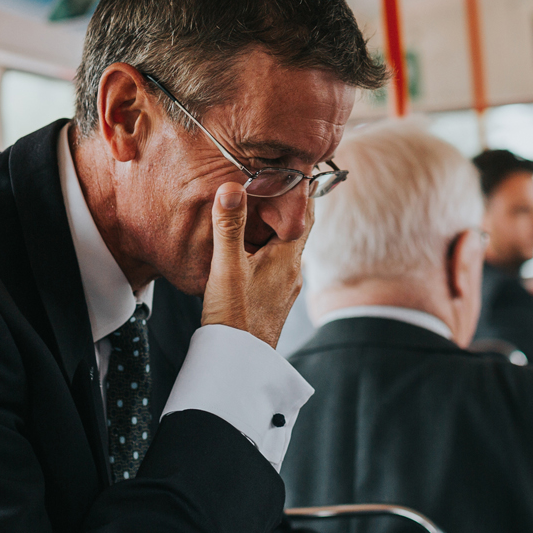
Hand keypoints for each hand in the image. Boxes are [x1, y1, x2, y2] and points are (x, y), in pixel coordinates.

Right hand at [201, 183, 309, 346]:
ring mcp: (283, 288)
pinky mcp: (271, 300)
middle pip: (294, 229)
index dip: (300, 190)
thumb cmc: (234, 318)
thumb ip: (229, 228)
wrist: (237, 364)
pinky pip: (271, 264)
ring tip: (253, 210)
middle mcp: (291, 272)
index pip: (305, 214)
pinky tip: (243, 251)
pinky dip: (262, 249)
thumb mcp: (227, 268)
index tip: (293, 168)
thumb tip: (232, 187)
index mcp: (288, 259)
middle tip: (270, 183)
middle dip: (284, 207)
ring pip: (282, 248)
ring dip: (271, 229)